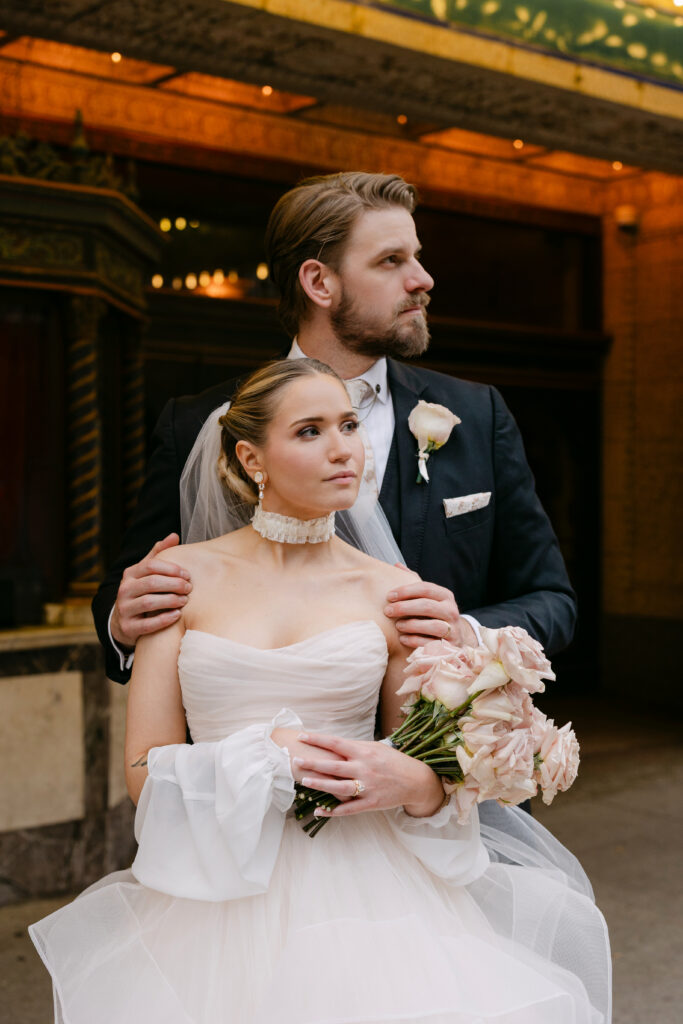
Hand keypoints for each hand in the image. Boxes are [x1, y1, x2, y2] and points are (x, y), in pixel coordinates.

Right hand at [111, 534, 190, 648]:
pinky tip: (177, 615)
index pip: (151, 565)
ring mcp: (124, 609)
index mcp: (130, 574)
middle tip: (189, 588)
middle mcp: (124, 590)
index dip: (171, 568)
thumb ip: (158, 554)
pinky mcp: (128, 627)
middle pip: (151, 583)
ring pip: (149, 602)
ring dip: (170, 600)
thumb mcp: (146, 572)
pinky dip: (164, 619)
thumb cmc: (142, 592)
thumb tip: (174, 535)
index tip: (187, 574)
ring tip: (185, 600)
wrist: (123, 621)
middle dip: (174, 584)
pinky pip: (147, 624)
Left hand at [291, 732, 444, 818]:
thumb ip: (355, 748)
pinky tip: (319, 811)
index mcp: (365, 752)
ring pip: (339, 787)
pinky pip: (349, 809)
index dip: (318, 739)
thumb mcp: (376, 748)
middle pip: (334, 766)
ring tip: (304, 781)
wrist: (416, 781)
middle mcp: (365, 768)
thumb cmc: (393, 762)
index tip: (302, 736)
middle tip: (296, 760)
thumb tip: (333, 745)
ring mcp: (368, 787)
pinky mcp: (371, 803)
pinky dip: (333, 811)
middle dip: (313, 763)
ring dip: (320, 784)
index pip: (336, 743)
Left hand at [384, 577, 476, 648]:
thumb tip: (397, 566)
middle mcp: (452, 611)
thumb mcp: (427, 597)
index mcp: (445, 595)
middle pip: (427, 606)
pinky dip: (415, 640)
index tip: (389, 595)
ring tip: (397, 625)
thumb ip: (414, 583)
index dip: (406, 591)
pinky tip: (403, 638)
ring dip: (411, 625)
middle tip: (388, 611)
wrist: (452, 638)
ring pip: (433, 625)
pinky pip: (432, 643)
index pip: (425, 588)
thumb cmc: (432, 614)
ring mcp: (453, 629)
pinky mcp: (449, 646)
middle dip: (405, 608)